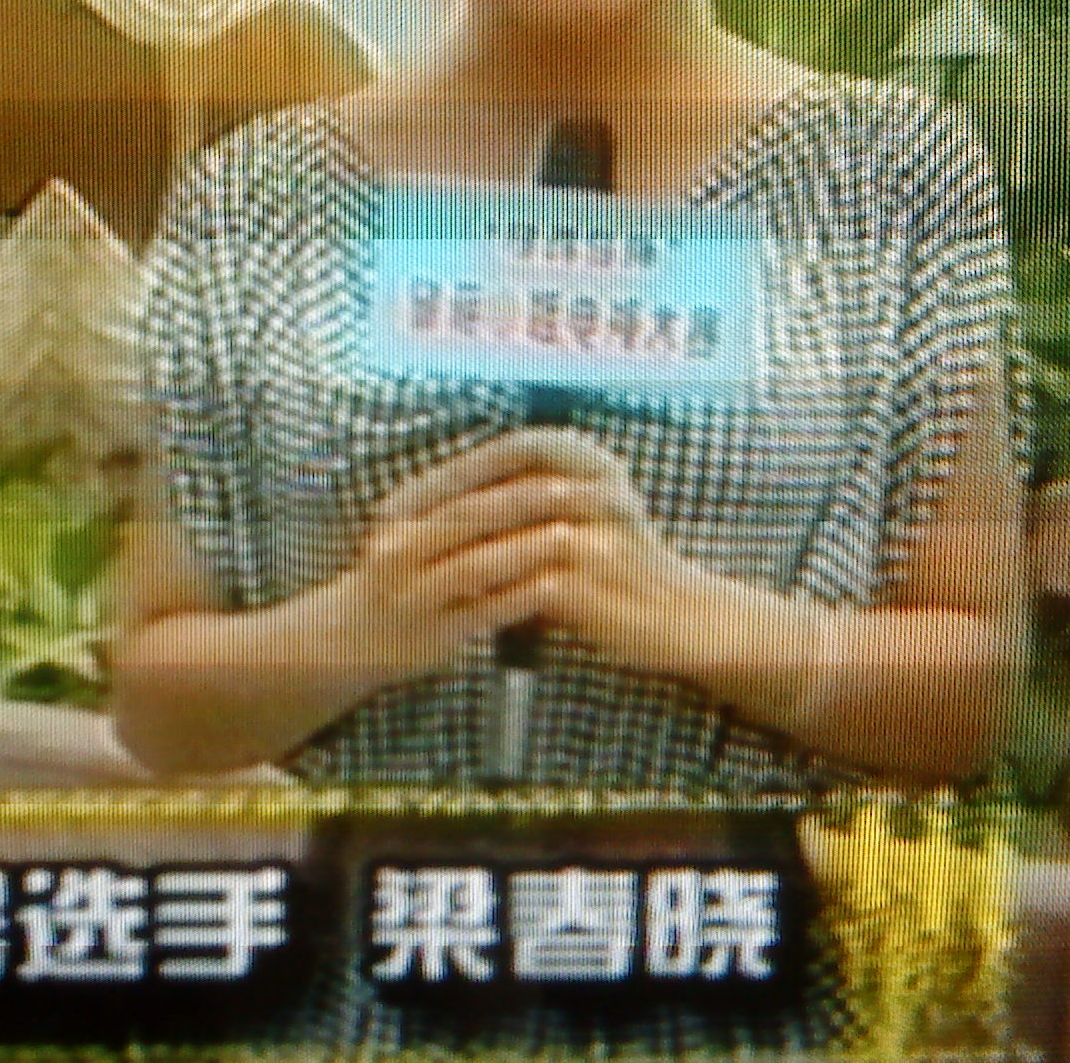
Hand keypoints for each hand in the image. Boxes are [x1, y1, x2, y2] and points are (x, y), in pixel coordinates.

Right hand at [302, 427, 614, 689]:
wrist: (346, 638)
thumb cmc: (397, 575)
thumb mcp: (412, 531)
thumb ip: (455, 507)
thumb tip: (523, 470)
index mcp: (401, 516)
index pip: (458, 480)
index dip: (507, 468)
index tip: (552, 457)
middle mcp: (400, 551)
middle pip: (468, 518)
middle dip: (525, 502)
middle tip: (574, 491)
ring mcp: (413, 595)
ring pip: (474, 566)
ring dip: (525, 550)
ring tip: (570, 537)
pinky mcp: (432, 636)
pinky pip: (481, 613)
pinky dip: (519, 598)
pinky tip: (554, 587)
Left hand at [370, 425, 746, 680]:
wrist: (684, 617)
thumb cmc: (621, 567)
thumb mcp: (585, 513)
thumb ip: (532, 497)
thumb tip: (450, 499)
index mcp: (591, 460)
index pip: (507, 451)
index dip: (450, 471)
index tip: (403, 496)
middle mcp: (596, 485)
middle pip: (496, 487)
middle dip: (435, 509)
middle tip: (385, 531)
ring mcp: (596, 530)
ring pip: (502, 530)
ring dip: (446, 546)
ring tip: (401, 565)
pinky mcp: (593, 579)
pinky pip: (520, 578)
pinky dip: (478, 586)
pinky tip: (443, 600)